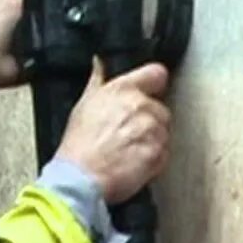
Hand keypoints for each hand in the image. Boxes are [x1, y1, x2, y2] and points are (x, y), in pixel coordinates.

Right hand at [55, 59, 171, 203]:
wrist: (80, 178)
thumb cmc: (79, 145)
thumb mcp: (83, 104)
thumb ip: (97, 80)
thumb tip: (99, 64)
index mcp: (123, 90)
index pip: (156, 74)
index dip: (154, 84)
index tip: (152, 92)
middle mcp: (141, 106)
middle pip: (161, 109)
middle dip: (150, 121)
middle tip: (129, 134)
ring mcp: (152, 130)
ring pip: (164, 132)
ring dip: (152, 141)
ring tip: (129, 151)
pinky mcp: (157, 153)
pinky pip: (164, 154)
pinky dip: (153, 160)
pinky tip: (133, 162)